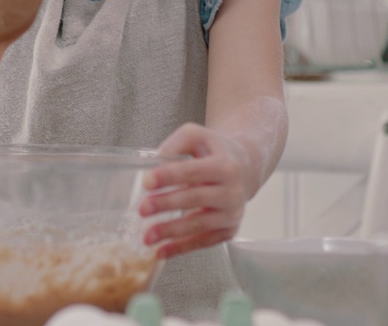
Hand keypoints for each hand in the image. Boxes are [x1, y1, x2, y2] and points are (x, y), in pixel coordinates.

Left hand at [138, 123, 251, 258]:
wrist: (245, 168)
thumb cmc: (214, 151)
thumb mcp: (197, 136)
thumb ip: (177, 143)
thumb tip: (156, 161)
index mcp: (224, 165)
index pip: (193, 171)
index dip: (169, 176)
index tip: (146, 182)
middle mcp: (232, 191)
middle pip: (195, 199)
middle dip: (166, 204)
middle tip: (142, 209)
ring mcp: (232, 213)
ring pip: (199, 225)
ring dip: (171, 232)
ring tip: (147, 236)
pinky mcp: (228, 230)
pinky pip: (203, 242)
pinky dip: (181, 248)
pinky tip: (161, 251)